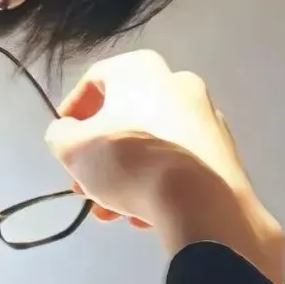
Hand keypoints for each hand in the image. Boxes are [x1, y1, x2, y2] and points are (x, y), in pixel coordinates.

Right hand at [45, 51, 284, 283]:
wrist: (202, 201)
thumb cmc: (129, 160)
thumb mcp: (71, 148)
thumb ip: (60, 134)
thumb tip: (69, 132)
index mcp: (140, 69)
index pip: (93, 81)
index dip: (72, 113)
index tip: (63, 142)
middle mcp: (177, 83)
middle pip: (123, 118)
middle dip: (98, 156)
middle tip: (83, 185)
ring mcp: (206, 117)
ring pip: (150, 144)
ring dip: (123, 175)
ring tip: (109, 211)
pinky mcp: (224, 151)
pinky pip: (177, 163)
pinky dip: (156, 183)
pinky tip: (142, 214)